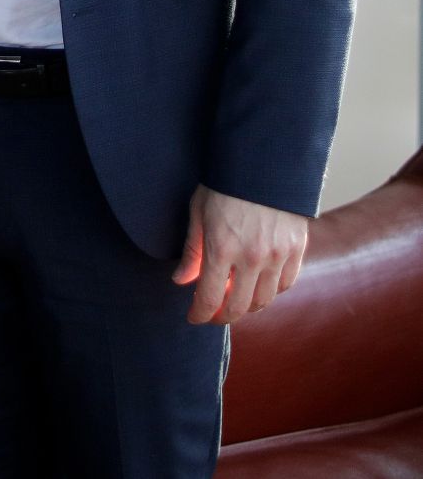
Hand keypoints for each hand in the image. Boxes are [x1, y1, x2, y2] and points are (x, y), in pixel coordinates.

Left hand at [173, 183, 307, 323]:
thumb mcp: (198, 212)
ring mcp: (277, 254)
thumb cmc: (223, 183)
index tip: (194, 317)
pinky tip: (259, 285)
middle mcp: (252, 257)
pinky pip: (286, 284)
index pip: (209, 299)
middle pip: (239, 307)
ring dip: (248, 307)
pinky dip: (272, 291)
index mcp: (222, 248)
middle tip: (213, 314)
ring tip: (235, 300)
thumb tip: (181, 281)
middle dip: (222, 316)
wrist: (263, 160)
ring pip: (264, 300)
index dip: (200, 315)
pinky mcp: (296, 248)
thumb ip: (191, 251)